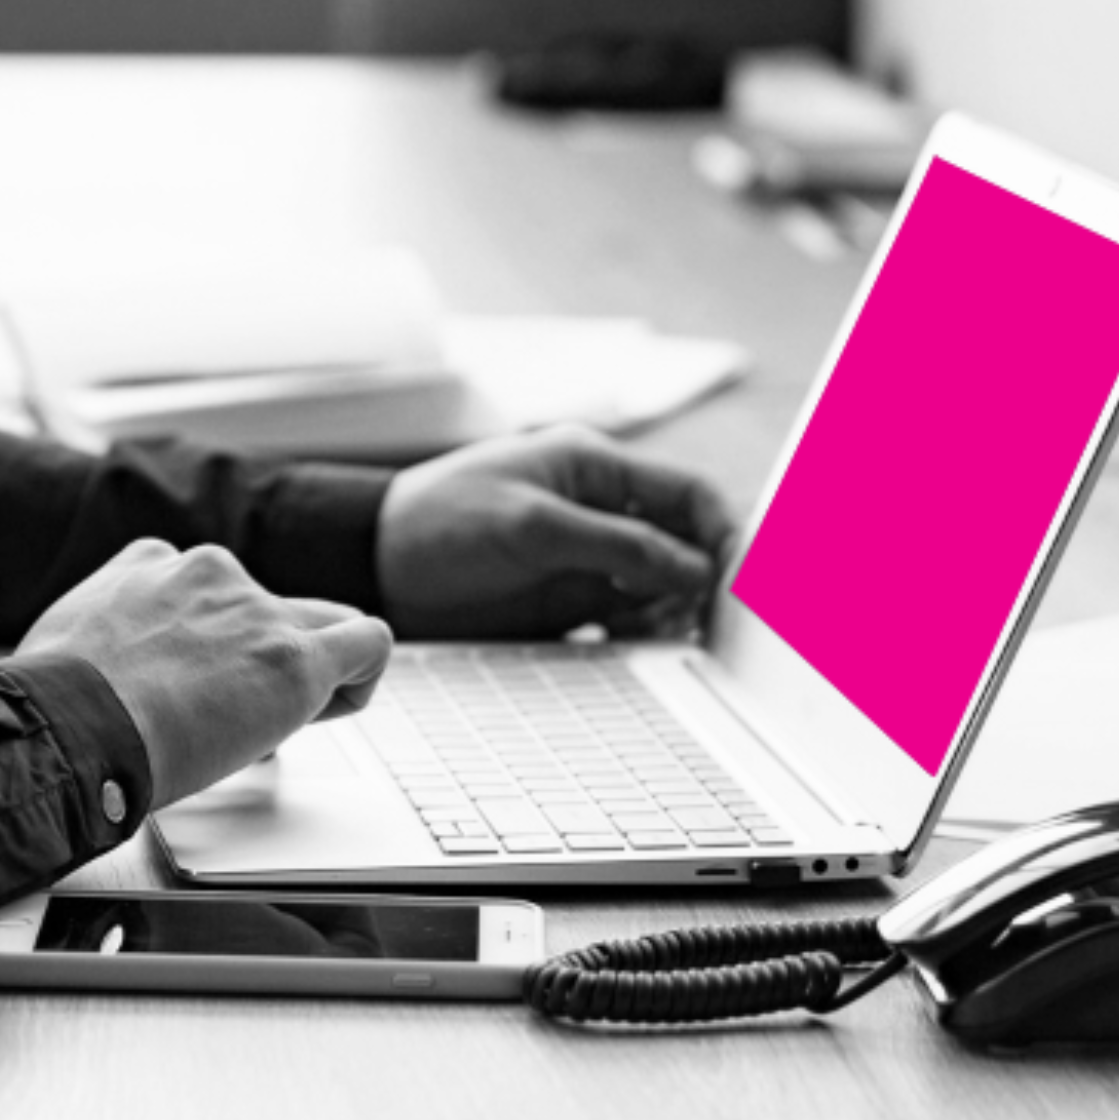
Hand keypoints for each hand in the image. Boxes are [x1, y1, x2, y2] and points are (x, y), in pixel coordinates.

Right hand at [15, 539, 396, 805]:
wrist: (69, 725)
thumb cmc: (51, 705)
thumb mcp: (62, 638)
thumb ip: (97, 639)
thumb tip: (93, 674)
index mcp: (150, 563)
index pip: (205, 588)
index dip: (207, 644)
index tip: (188, 687)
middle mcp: (209, 572)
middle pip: (264, 605)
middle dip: (256, 654)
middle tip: (227, 710)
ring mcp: (255, 611)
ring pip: (321, 621)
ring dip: (308, 669)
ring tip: (271, 721)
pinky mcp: (293, 660)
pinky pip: (367, 643)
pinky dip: (362, 676)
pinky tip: (332, 707)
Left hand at [375, 425, 743, 639]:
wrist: (374, 570)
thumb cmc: (438, 524)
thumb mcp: (530, 526)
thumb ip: (615, 543)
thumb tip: (693, 569)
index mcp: (595, 467)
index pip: (689, 493)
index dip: (725, 531)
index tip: (744, 578)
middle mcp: (601, 510)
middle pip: (686, 544)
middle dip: (709, 580)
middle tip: (721, 623)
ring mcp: (588, 559)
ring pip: (665, 587)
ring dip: (679, 613)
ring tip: (680, 640)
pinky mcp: (571, 603)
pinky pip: (630, 621)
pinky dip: (646, 637)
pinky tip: (646, 652)